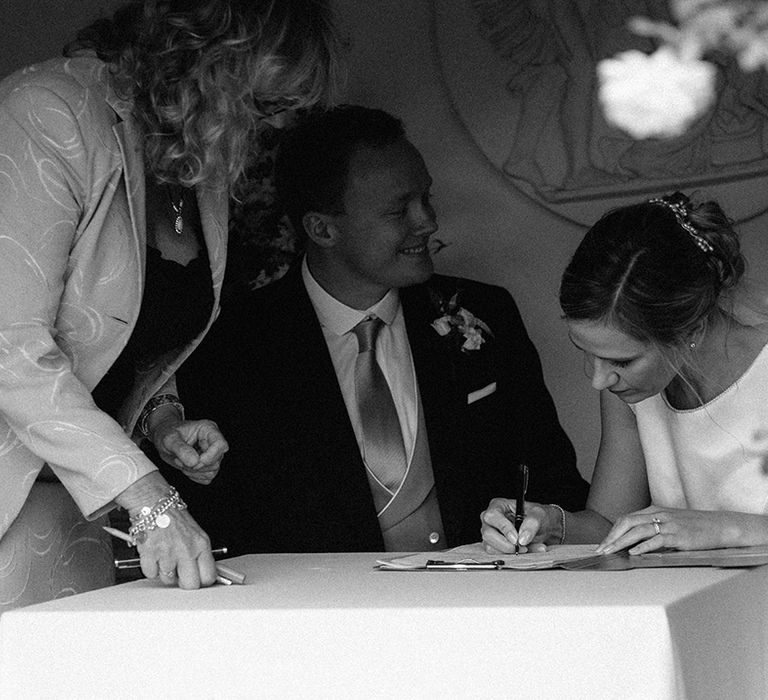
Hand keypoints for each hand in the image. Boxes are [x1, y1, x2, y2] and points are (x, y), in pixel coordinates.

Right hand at [135, 507, 215, 588]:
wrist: (154, 503)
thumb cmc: (173, 516)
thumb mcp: (195, 532)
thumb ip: (199, 553)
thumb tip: (202, 572)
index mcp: (201, 544)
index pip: (209, 575)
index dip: (202, 581)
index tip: (198, 579)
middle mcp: (187, 550)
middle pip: (190, 584)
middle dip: (184, 582)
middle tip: (180, 573)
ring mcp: (168, 554)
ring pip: (168, 579)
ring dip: (165, 571)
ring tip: (164, 555)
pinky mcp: (150, 555)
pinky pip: (151, 573)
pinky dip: (150, 567)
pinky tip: (154, 553)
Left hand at [151, 417, 227, 483]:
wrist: (163, 439)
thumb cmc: (166, 433)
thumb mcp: (169, 438)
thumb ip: (180, 448)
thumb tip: (194, 461)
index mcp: (208, 429)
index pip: (220, 444)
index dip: (210, 456)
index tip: (195, 461)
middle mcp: (212, 441)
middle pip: (216, 460)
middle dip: (196, 465)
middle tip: (179, 460)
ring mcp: (212, 454)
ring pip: (213, 471)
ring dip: (194, 471)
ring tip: (180, 462)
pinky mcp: (208, 465)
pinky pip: (207, 477)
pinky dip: (195, 476)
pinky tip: (185, 467)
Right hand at [480, 497, 549, 553]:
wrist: (544, 528)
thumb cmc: (538, 517)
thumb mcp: (540, 515)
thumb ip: (532, 524)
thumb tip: (523, 538)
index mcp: (498, 505)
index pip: (493, 516)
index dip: (503, 528)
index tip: (516, 539)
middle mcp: (491, 520)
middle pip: (488, 534)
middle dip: (505, 544)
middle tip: (522, 547)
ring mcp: (490, 534)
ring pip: (490, 547)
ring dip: (511, 552)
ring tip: (529, 548)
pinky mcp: (494, 546)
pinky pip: (497, 555)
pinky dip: (512, 556)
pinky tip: (526, 551)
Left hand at [595, 505, 763, 554]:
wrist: (721, 526)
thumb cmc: (694, 526)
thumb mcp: (670, 522)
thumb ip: (653, 528)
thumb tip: (633, 541)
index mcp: (654, 510)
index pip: (626, 519)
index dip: (612, 531)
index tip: (602, 544)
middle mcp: (659, 515)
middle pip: (628, 522)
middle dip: (612, 537)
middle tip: (601, 550)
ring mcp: (669, 525)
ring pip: (638, 530)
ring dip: (621, 542)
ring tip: (611, 552)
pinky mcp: (679, 536)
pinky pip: (657, 540)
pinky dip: (643, 546)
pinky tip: (634, 553)